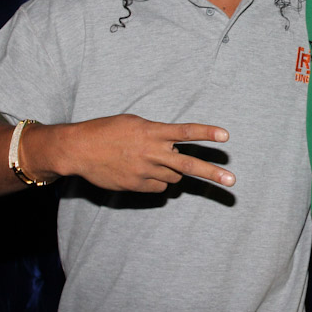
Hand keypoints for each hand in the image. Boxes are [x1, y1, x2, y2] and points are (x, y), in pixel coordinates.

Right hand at [26, 114, 234, 192]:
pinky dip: (158, 181)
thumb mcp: (134, 123)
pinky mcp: (136, 185)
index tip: (226, 136)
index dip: (206, 133)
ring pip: (174, 177)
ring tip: (154, 161)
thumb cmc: (107, 131)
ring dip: (173, 171)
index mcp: (152, 132)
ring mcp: (145, 171)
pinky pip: (159, 187)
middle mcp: (152, 152)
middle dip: (212, 173)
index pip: (185, 131)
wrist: (78, 149)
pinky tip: (143, 172)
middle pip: (189, 164)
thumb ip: (157, 133)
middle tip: (232, 181)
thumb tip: (175, 147)